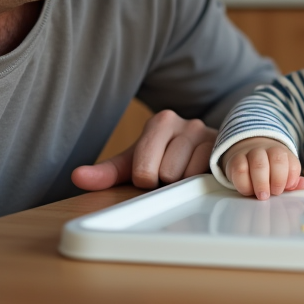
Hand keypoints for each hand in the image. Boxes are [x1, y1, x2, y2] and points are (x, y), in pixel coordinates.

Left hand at [71, 109, 215, 190]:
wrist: (205, 148)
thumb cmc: (165, 157)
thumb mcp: (135, 163)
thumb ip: (107, 172)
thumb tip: (77, 177)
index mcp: (160, 121)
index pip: (144, 171)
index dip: (146, 180)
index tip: (152, 174)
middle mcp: (186, 122)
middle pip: (167, 174)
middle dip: (167, 181)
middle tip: (171, 174)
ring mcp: (209, 135)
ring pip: (188, 176)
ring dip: (185, 182)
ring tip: (187, 172)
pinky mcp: (226, 149)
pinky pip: (209, 175)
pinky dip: (203, 181)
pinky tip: (201, 173)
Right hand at [221, 137, 303, 199]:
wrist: (246, 150)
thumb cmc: (268, 168)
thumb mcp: (283, 173)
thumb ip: (294, 181)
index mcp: (284, 154)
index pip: (293, 163)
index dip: (292, 177)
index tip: (288, 187)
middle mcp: (268, 150)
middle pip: (277, 159)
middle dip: (278, 179)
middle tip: (274, 193)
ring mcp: (251, 153)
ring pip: (258, 163)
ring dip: (262, 182)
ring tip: (263, 195)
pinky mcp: (236, 160)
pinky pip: (240, 170)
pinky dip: (244, 183)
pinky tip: (248, 191)